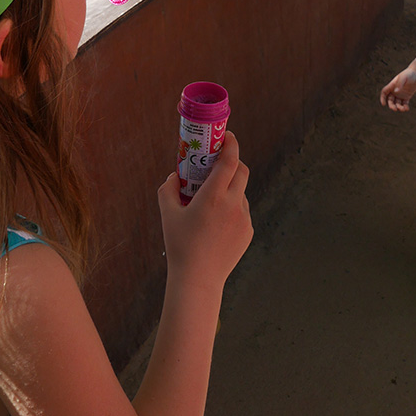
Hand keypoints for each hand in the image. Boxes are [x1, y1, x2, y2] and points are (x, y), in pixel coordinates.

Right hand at [158, 132, 251, 286]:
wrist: (198, 279)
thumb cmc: (180, 245)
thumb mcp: (167, 214)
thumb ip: (168, 188)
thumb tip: (174, 175)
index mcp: (213, 196)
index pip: (230, 161)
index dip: (231, 144)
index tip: (226, 136)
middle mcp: (233, 204)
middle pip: (242, 171)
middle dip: (233, 161)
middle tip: (218, 162)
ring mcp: (244, 218)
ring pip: (240, 192)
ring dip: (229, 188)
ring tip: (210, 201)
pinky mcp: (248, 231)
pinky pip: (241, 211)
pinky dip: (231, 208)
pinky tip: (216, 223)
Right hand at [380, 68, 415, 111]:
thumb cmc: (409, 74)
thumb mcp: (404, 77)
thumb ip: (399, 84)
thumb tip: (396, 92)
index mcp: (392, 85)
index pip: (384, 92)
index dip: (382, 98)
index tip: (383, 104)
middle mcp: (395, 91)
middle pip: (390, 100)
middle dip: (391, 105)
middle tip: (395, 109)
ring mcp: (401, 94)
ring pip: (397, 103)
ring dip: (399, 107)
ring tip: (403, 109)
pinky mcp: (407, 96)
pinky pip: (404, 103)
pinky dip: (405, 107)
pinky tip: (406, 108)